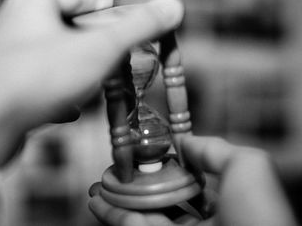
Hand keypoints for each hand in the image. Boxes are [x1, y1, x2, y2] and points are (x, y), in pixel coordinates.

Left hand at [0, 0, 183, 165]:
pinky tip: (71, 110)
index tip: (117, 9)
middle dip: (94, 44)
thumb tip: (174, 5)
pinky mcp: (5, 92)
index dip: (101, 2)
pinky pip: (39, 89)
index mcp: (34, 4)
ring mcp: (8, 61)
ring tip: (97, 84)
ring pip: (53, 62)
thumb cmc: (40, 75)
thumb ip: (137, 28)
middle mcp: (16, 28)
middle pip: (66, 30)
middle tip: (117, 54)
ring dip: (77, 73)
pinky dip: (58, 96)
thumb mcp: (99, 48)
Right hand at [89, 136, 296, 225]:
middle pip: (159, 203)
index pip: (188, 186)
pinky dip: (115, 217)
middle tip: (113, 175)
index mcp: (222, 208)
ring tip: (98, 188)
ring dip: (117, 203)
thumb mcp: (247, 168)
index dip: (164, 170)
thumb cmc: (259, 216)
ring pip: (141, 219)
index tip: (145, 158)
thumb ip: (215, 150)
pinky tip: (98, 203)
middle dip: (134, 189)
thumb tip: (184, 141)